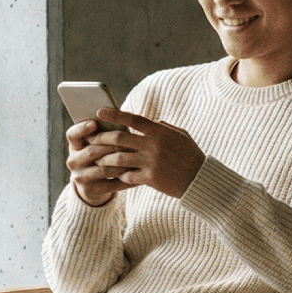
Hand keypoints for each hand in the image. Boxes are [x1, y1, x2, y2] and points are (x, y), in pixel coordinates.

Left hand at [65, 109, 204, 205]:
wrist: (200, 180)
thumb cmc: (191, 155)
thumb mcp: (181, 135)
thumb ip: (164, 127)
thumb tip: (152, 122)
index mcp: (160, 132)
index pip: (133, 119)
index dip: (114, 115)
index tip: (99, 112)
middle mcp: (154, 146)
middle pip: (119, 139)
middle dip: (101, 138)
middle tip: (91, 139)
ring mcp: (151, 163)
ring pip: (118, 159)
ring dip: (105, 159)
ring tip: (97, 159)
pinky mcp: (150, 179)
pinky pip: (127, 176)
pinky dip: (119, 176)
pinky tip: (114, 176)